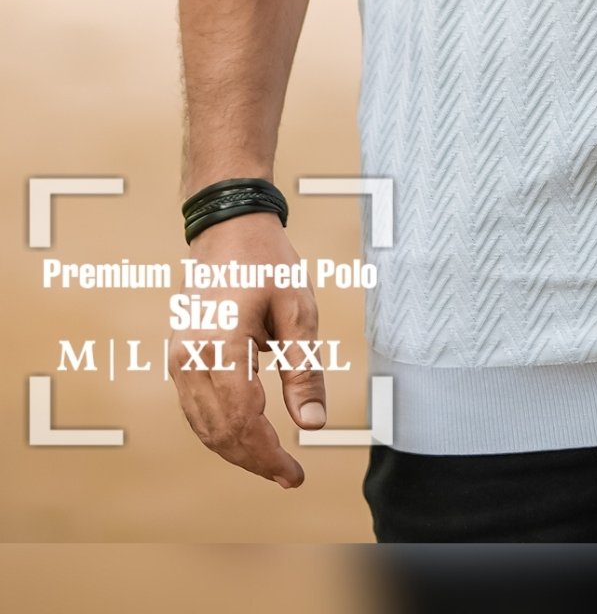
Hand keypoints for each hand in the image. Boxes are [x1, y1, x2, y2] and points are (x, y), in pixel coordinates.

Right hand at [167, 210, 325, 488]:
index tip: (295, 474)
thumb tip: (312, 424)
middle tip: (290, 476)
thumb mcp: (297, 311)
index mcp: (221, 346)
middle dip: (255, 461)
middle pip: (220, 432)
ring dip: (236, 452)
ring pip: (204, 427)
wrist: (228, 227)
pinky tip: (247, 438)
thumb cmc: (266, 261)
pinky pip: (195, 410)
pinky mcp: (178, 357)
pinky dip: (220, 432)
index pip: (243, 422)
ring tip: (273, 463)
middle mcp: (190, 358)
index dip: (269, 456)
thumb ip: (304, 370)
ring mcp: (178, 359)